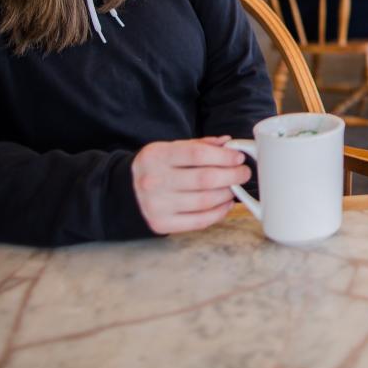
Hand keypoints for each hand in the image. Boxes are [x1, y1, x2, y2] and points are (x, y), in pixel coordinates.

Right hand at [132, 135, 250, 234]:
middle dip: (232, 175)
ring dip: (227, 194)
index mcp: (157, 156)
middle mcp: (155, 180)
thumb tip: (228, 143)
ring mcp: (157, 205)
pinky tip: (225, 204)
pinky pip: (199, 221)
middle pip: (205, 179)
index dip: (224, 156)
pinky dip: (218, 213)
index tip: (238, 157)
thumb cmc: (155, 167)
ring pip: (205, 201)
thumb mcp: (169, 149)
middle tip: (243, 172)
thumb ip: (198, 145)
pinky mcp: (161, 224)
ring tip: (234, 187)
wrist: (124, 192)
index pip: (197, 154)